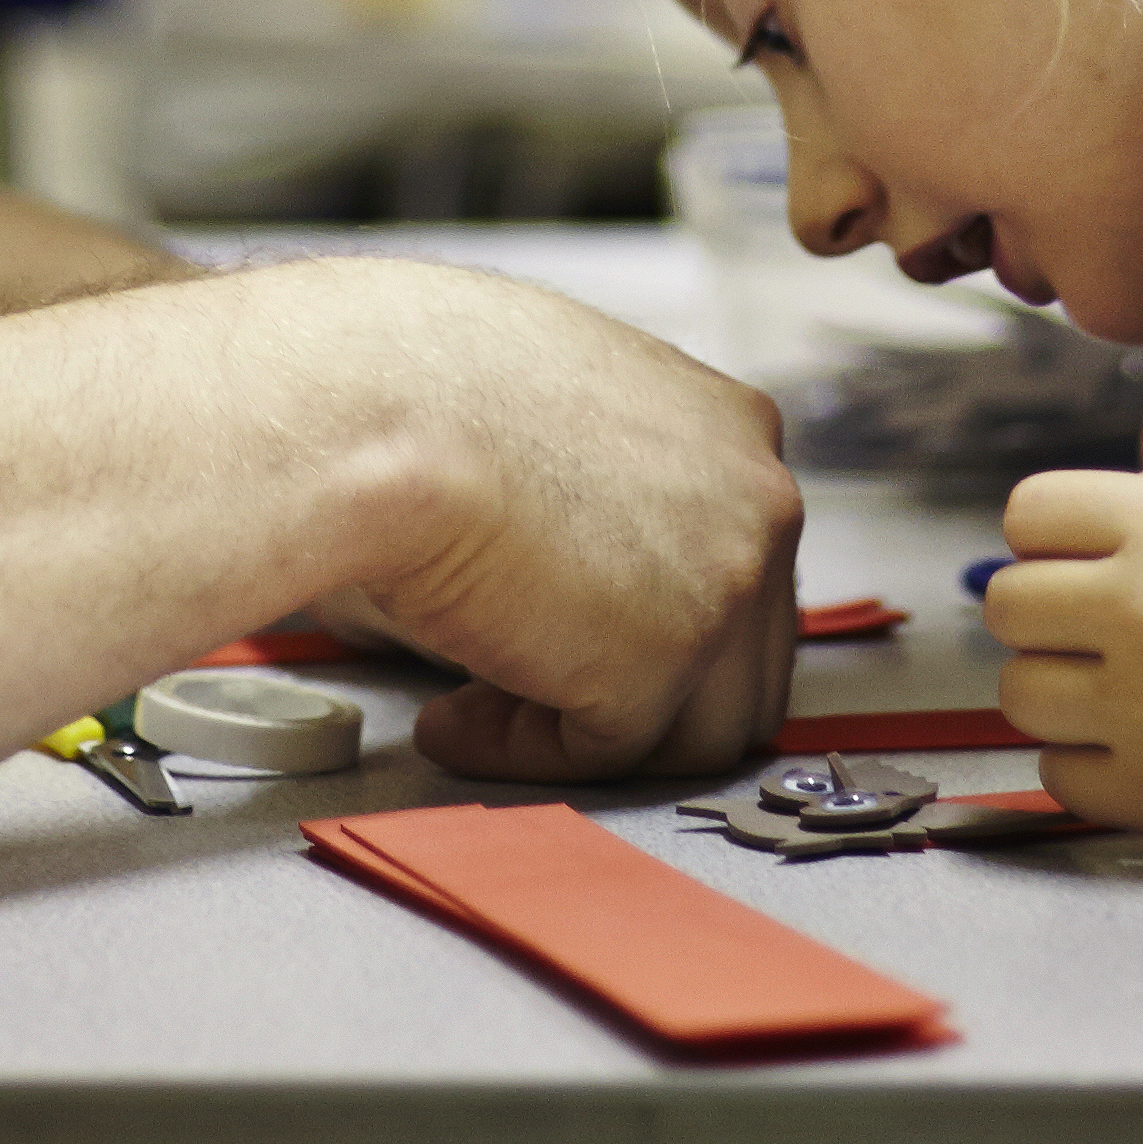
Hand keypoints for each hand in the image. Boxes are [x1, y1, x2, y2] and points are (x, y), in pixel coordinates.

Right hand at [272, 262, 798, 785]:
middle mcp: (758, 505)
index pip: (740, 567)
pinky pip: (607, 755)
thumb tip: (581, 556)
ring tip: (476, 710)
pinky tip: (452, 720)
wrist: (384, 412)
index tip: (572, 634)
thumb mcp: (563, 402)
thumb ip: (611, 477)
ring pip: (692, 727)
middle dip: (635, 694)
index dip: (653, 622)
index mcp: (735, 430)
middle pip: (739, 660)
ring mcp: (725, 587)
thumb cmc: (430, 388)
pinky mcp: (664, 662)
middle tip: (529, 693)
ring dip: (582, 733)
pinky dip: (525, 752)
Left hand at [983, 466, 1142, 842]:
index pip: (1028, 512)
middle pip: (1008, 606)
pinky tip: (1140, 750)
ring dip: (1060, 695)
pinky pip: (1058, 774)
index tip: (1085, 560)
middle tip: (1099, 635)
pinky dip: (1088, 767)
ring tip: (1122, 696)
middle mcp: (1133, 606)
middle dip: (1047, 618)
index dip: (1051, 538)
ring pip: (1018, 694)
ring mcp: (1135, 703)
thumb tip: (1074, 532)